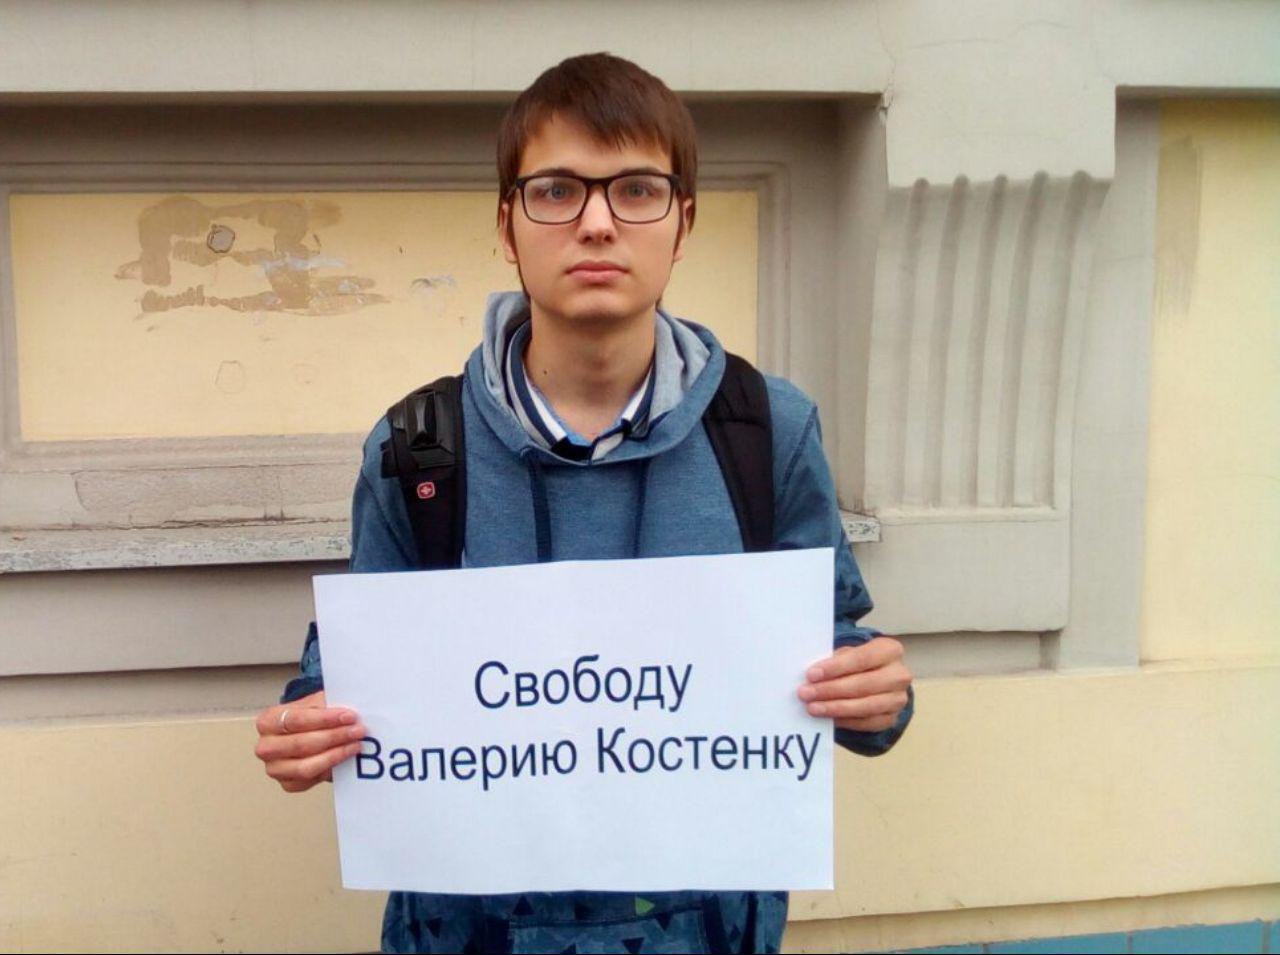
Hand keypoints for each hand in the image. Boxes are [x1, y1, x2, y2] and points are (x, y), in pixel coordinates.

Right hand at [253, 690, 366, 792]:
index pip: (296, 720)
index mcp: (268, 721)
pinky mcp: (288, 784)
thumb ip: (327, 704)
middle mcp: (266, 747)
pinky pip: (311, 780)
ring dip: (335, 755)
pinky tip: (344, 758)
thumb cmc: (309, 716)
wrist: (305, 732)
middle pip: (301, 744)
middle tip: (358, 731)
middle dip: (334, 737)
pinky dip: (330, 769)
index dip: (325, 719)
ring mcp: (275, 768)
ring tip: (355, 745)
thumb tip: (349, 710)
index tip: (349, 716)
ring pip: (306, 766)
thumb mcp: (315, 702)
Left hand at [797, 637, 911, 732]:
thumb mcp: (848, 652)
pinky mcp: (891, 718)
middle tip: (805, 693)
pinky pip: (867, 723)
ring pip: (866, 706)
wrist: (878, 678)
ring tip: (812, 708)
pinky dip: (845, 721)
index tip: (811, 674)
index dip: (835, 667)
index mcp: (889, 650)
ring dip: (835, 708)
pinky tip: (828, 718)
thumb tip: (812, 674)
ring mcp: (898, 699)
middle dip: (831, 690)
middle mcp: (899, 675)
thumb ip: (835, 659)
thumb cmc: (857, 662)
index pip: (861, 658)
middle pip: (863, 684)